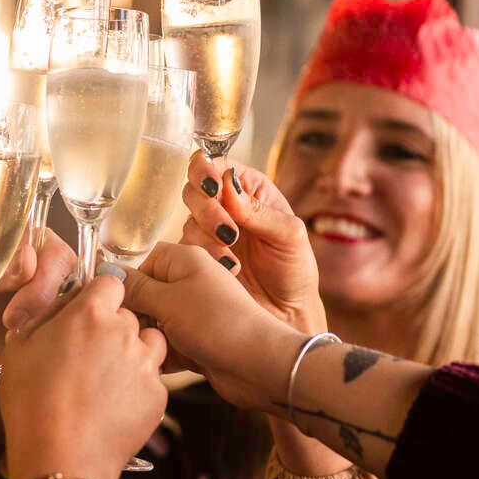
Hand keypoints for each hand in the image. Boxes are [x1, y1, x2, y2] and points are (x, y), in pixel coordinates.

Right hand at [0, 273, 166, 478]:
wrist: (61, 458)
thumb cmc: (33, 404)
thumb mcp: (19, 349)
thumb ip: (41, 318)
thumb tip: (55, 306)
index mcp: (89, 313)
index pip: (110, 282)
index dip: (99, 296)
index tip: (89, 311)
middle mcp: (124, 331)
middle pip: (128, 315)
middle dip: (112, 328)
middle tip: (87, 356)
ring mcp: (145, 363)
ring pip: (147, 343)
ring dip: (132, 353)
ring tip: (104, 379)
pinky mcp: (158, 394)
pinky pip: (152, 380)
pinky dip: (137, 388)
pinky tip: (111, 405)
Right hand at [123, 242, 300, 410]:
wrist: (259, 366)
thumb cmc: (219, 324)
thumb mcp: (167, 300)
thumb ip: (134, 288)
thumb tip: (107, 273)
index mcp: (186, 260)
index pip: (143, 263)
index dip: (127, 283)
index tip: (115, 304)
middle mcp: (191, 283)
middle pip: (146, 295)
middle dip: (135, 315)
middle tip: (130, 332)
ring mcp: (195, 314)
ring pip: (154, 323)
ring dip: (148, 338)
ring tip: (149, 351)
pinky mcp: (198, 340)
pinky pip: (168, 344)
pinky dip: (162, 355)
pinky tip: (160, 366)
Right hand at [181, 158, 325, 335]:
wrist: (286, 314)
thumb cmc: (294, 271)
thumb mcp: (289, 236)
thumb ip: (260, 211)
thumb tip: (229, 184)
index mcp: (248, 190)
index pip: (217, 165)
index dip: (207, 169)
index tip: (212, 186)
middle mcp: (224, 208)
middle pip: (195, 190)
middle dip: (208, 209)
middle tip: (229, 232)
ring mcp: (206, 234)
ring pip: (188, 221)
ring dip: (207, 238)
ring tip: (232, 261)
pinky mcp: (194, 260)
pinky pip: (183, 250)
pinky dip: (202, 258)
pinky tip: (226, 270)